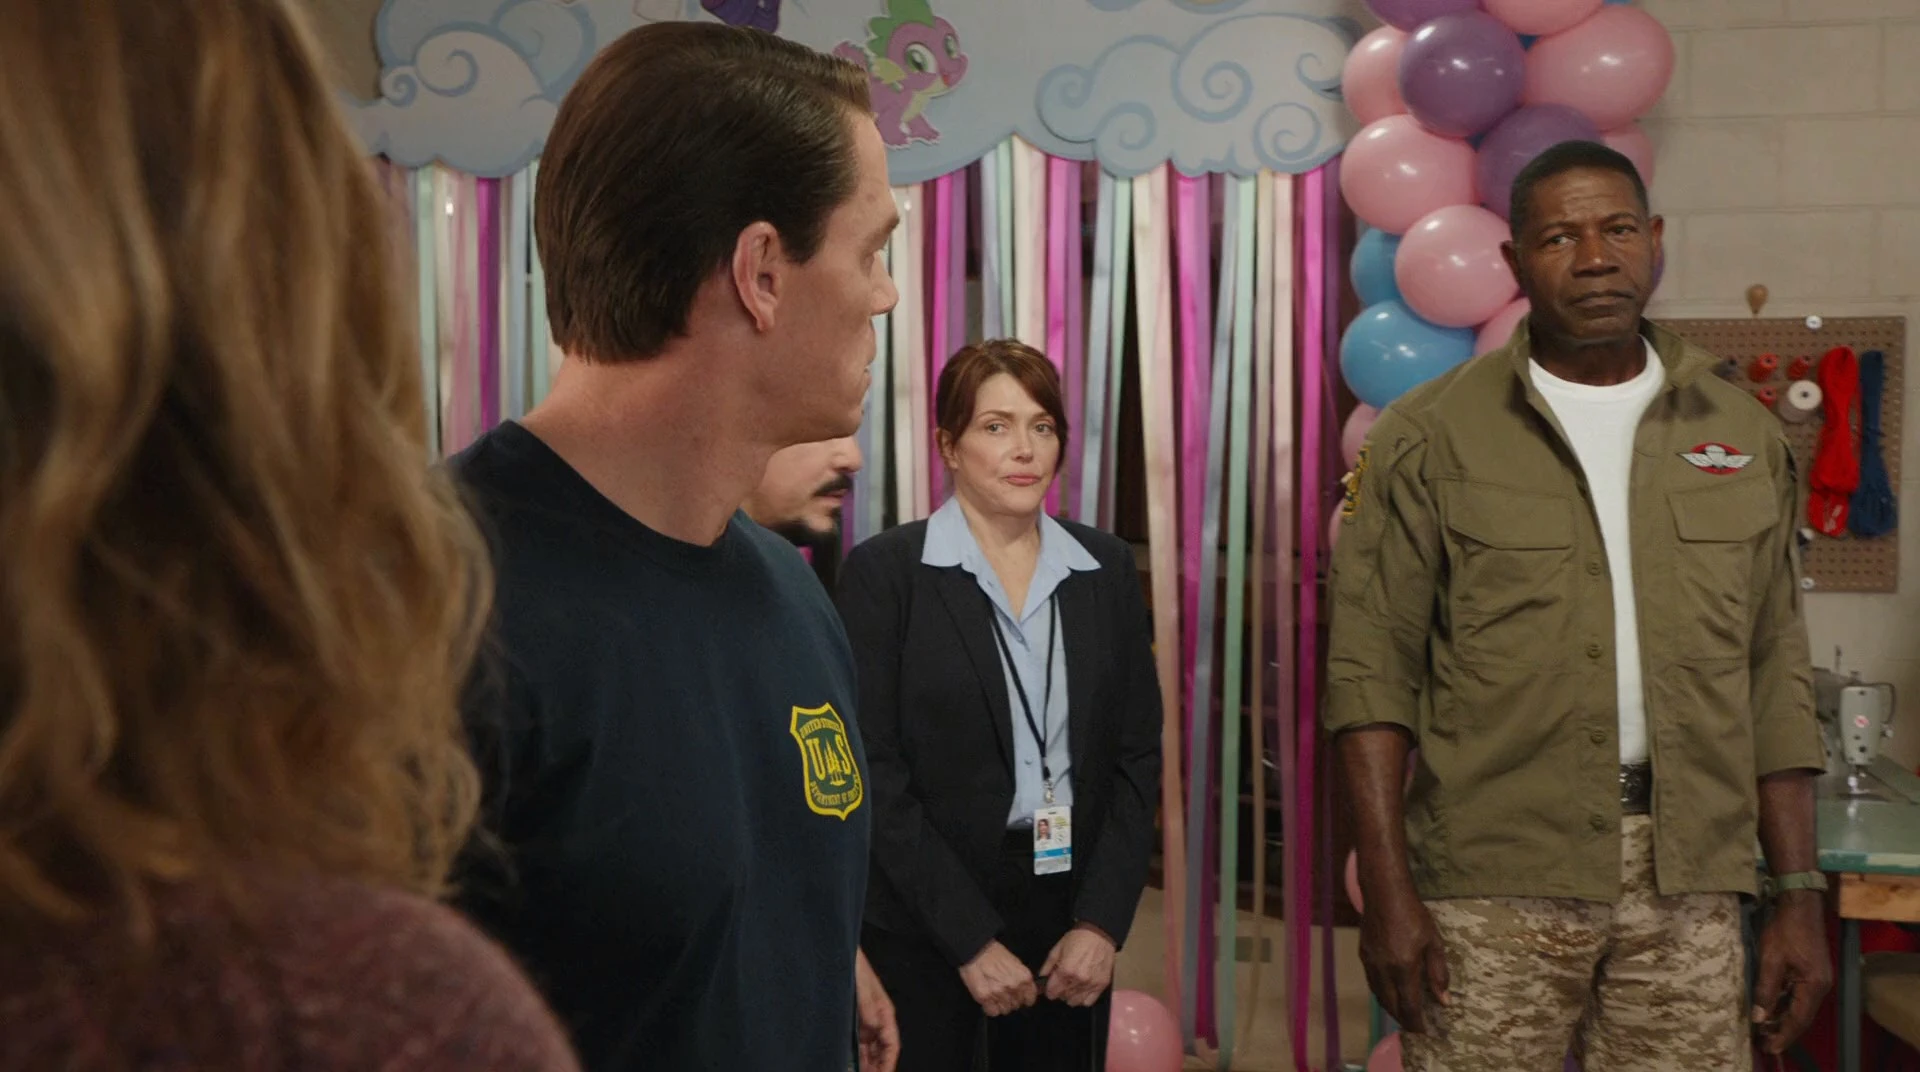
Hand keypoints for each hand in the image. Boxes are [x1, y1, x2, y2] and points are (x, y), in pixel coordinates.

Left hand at [854, 948, 898, 1071]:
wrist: (837, 954)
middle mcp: (876, 1019)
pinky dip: (856, 1057)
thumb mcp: (862, 988)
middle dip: (878, 1067)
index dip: (888, 1063)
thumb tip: (873, 1028)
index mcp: (884, 1013)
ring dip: (867, 1064)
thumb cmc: (854, 967)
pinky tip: (849, 1064)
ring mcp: (864, 1021)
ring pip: (869, 1050)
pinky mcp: (852, 1020)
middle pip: (881, 1051)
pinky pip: (857, 1044)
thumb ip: (868, 1009)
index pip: (891, 1045)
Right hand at [958, 940, 1036, 1016]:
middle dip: (1010, 1000)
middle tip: (1002, 991)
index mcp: (1024, 977)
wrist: (976, 950)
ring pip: (1005, 1010)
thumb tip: (1027, 991)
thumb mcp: (1015, 963)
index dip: (1023, 998)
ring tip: (993, 992)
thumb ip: (1022, 979)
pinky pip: (993, 1012)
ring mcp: (999, 993)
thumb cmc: (994, 954)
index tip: (1019, 997)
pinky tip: (988, 998)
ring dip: (1000, 1004)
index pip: (1030, 999)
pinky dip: (990, 1008)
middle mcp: (1013, 987)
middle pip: (1016, 1005)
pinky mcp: (985, 997)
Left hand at [1040, 924, 1116, 1006]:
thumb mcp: (1058, 948)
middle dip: (1059, 991)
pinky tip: (1081, 990)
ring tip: (1071, 986)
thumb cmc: (1078, 939)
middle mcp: (1078, 980)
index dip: (1049, 990)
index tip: (1050, 986)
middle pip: (1063, 997)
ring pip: (1075, 1002)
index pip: (1052, 992)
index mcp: (1066, 970)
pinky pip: (1088, 1002)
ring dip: (1070, 996)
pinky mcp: (1101, 985)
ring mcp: (1091, 984)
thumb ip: (1048, 965)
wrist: (1100, 934)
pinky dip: (1083, 998)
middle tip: (1061, 982)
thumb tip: (1041, 977)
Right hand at [1359, 884, 1449, 1034]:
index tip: (1423, 1033)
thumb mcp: (1434, 943)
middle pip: (1391, 1005)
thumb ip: (1438, 974)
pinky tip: (1390, 990)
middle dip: (1403, 1019)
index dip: (1416, 1024)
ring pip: (1379, 996)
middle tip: (1415, 1025)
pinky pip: (1372, 983)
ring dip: (1391, 1007)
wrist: (1383, 892)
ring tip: (1403, 1011)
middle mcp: (1384, 971)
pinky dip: (1382, 993)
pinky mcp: (1363, 955)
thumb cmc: (1413, 914)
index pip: (1409, 1006)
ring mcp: (1370, 964)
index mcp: (1403, 968)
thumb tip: (1444, 1000)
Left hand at [1752, 892, 1831, 1054]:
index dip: (1783, 1035)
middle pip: (1801, 1016)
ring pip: (1799, 1006)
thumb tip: (1759, 1017)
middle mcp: (1821, 986)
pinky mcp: (1812, 972)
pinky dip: (1785, 1003)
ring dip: (1783, 1017)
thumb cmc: (1785, 929)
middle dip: (1783, 1030)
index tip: (1769, 1048)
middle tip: (1763, 1043)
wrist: (1799, 904)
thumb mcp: (1770, 960)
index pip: (1799, 1020)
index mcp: (1814, 986)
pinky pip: (1798, 994)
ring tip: (1764, 1030)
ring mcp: (1818, 979)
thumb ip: (1766, 990)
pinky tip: (1770, 1009)